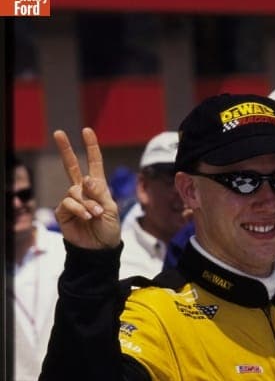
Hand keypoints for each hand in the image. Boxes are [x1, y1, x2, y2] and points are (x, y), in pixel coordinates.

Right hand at [53, 127, 119, 249]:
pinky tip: (87, 217)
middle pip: (71, 166)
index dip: (91, 147)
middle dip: (65, 149)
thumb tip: (86, 178)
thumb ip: (99, 192)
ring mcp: (72, 200)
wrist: (101, 249)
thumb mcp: (110, 209)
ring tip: (96, 215)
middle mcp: (83, 191)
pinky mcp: (64, 212)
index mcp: (98, 187)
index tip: (87, 131)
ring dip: (87, 202)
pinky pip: (69, 203)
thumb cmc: (109, 230)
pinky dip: (80, 209)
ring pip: (75, 190)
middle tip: (58, 133)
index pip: (94, 164)